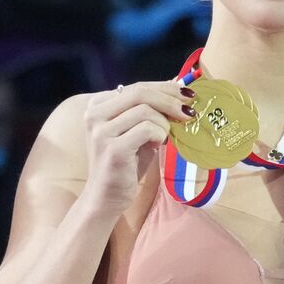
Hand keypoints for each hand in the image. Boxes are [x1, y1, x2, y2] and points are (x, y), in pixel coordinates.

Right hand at [81, 81, 189, 216]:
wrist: (107, 196)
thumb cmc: (126, 163)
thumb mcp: (137, 131)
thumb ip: (150, 111)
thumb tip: (178, 89)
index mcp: (98, 105)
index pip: (137, 86)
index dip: (166, 88)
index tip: (187, 94)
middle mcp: (95, 115)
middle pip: (140, 92)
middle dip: (170, 100)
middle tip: (189, 111)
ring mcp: (101, 131)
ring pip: (146, 111)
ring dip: (164, 123)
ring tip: (165, 137)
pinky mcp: (113, 148)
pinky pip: (147, 129)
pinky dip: (160, 135)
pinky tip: (157, 146)